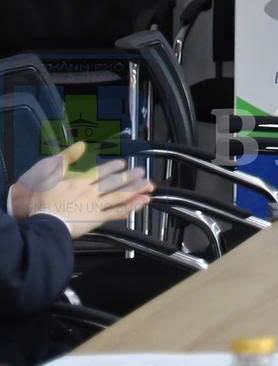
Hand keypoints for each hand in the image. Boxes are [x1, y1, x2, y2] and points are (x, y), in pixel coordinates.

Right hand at [14, 143, 152, 237]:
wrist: (41, 222)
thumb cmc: (40, 199)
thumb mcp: (49, 173)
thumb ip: (67, 158)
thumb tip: (82, 144)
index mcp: (79, 181)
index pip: (100, 172)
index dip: (112, 167)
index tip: (124, 164)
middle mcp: (90, 192)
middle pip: (114, 183)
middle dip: (129, 177)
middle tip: (143, 172)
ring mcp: (94, 206)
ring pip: (119, 196)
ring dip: (135, 190)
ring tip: (149, 186)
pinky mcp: (95, 220)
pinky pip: (115, 213)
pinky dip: (129, 208)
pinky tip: (140, 203)